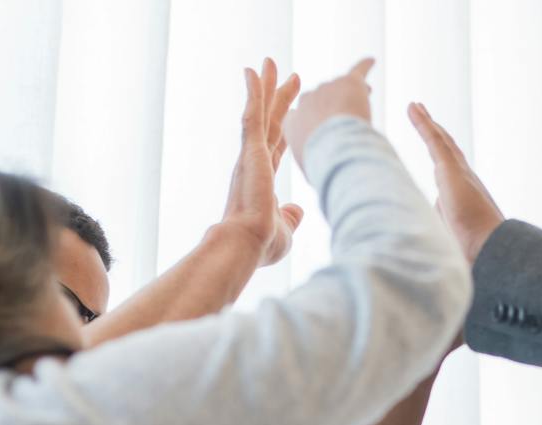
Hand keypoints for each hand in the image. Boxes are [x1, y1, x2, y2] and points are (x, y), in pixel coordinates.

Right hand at [225, 58, 302, 265]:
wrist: (245, 245)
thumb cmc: (262, 244)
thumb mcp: (284, 228)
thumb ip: (290, 216)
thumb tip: (296, 211)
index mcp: (262, 178)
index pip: (276, 144)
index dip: (285, 124)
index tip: (291, 107)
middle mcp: (254, 163)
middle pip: (268, 121)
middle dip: (275, 96)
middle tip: (280, 71)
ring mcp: (250, 155)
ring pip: (259, 112)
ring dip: (264, 87)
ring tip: (268, 62)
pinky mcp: (250, 151)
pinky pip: (251, 114)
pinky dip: (253, 92)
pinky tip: (252, 71)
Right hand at [285, 57, 375, 169]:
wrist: (336, 149)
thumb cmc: (322, 164)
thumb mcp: (308, 166)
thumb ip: (310, 157)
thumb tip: (317, 164)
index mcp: (292, 122)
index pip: (301, 116)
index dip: (313, 123)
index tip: (320, 133)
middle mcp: (307, 100)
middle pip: (321, 100)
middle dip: (332, 108)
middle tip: (345, 123)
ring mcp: (326, 88)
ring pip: (340, 89)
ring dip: (352, 97)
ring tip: (363, 110)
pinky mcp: (348, 82)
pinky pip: (358, 71)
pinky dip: (365, 66)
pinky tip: (372, 60)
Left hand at [407, 102, 503, 261]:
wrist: (488, 248)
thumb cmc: (473, 251)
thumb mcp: (451, 240)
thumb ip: (440, 231)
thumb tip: (425, 239)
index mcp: (463, 196)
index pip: (448, 172)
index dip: (440, 156)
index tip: (433, 148)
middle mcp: (464, 179)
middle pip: (447, 150)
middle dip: (436, 133)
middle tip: (425, 117)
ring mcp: (459, 172)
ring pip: (440, 140)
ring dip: (428, 122)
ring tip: (416, 107)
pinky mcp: (451, 169)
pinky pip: (434, 140)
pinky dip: (423, 123)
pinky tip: (413, 108)